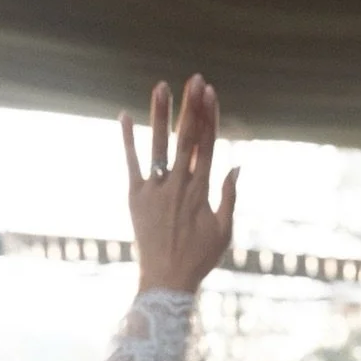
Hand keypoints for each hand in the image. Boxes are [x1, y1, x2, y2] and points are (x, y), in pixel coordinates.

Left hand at [122, 74, 238, 294]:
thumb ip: (229, 197)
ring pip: (158, 145)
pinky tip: (124, 115)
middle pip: (186, 138)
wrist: (167, 280)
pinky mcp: (136, 197)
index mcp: (201, 192)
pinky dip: (127, 140)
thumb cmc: (199, 258)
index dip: (210, 117)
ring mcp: (155, 190)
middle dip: (191, 107)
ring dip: (160, 114)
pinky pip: (131, 164)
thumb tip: (236, 167)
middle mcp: (178, 185)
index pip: (207, 145)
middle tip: (194, 80)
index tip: (211, 93)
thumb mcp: (224, 231)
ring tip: (160, 86)